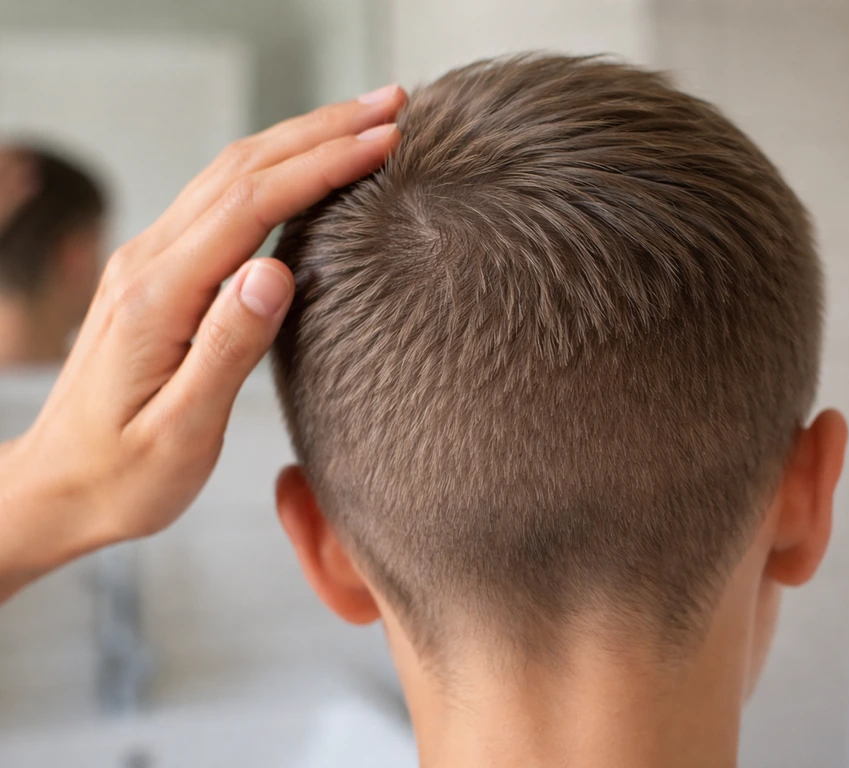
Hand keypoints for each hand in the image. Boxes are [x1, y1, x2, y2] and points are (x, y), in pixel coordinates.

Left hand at [0, 85, 405, 597]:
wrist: (58, 486)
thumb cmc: (122, 474)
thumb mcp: (179, 432)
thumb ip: (226, 348)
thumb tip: (275, 271)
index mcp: (158, 296)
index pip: (251, 204)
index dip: (322, 165)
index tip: (384, 141)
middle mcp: (150, 263)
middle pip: (243, 168)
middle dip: (322, 128)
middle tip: (392, 104)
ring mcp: (152, 262)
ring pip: (232, 175)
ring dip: (300, 139)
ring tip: (363, 122)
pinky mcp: (161, 273)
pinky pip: (223, 201)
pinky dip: (275, 171)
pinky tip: (307, 168)